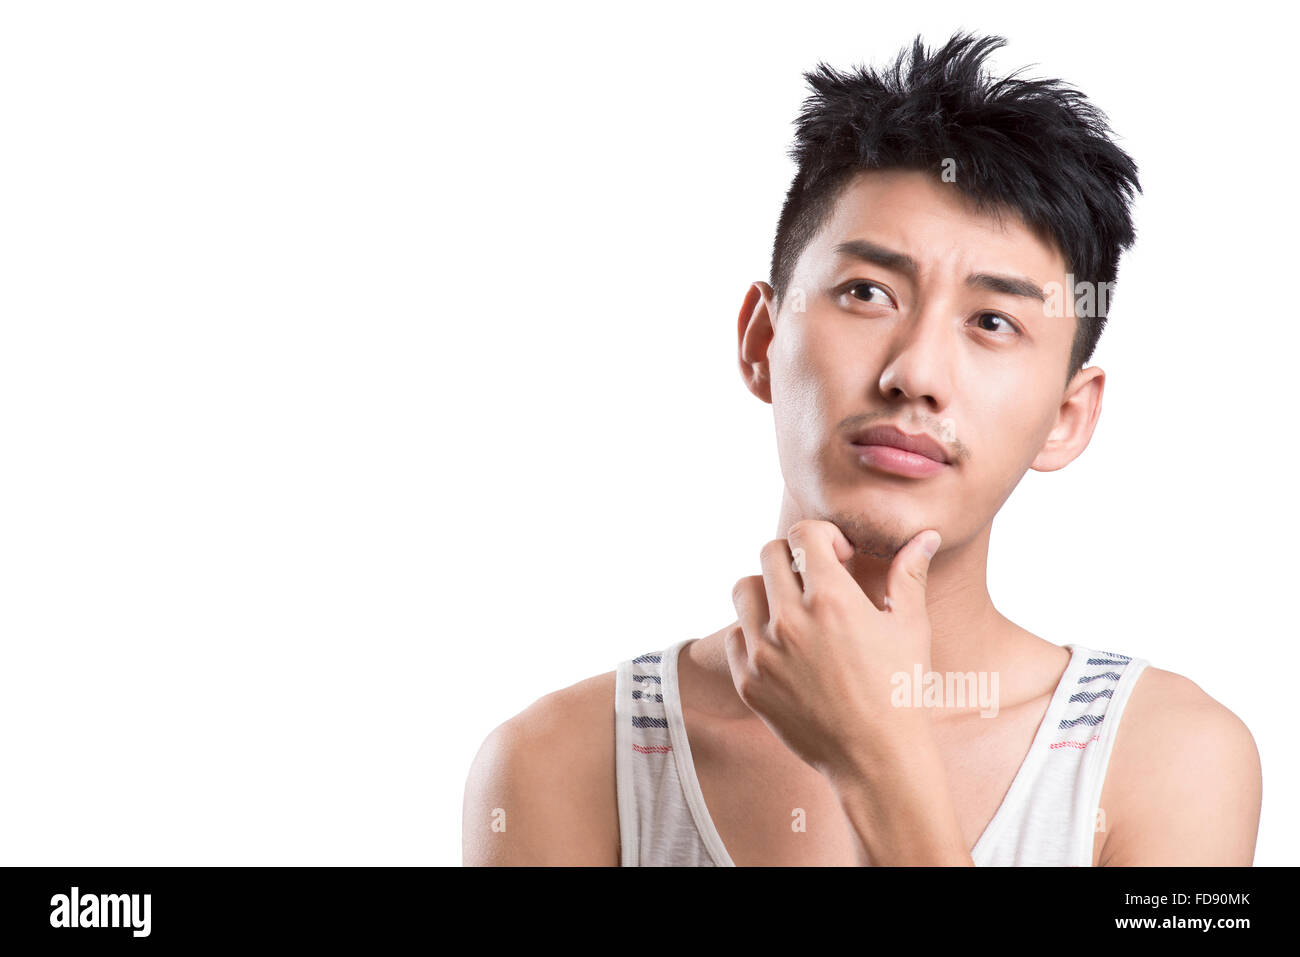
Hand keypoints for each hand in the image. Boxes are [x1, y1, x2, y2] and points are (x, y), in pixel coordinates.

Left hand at [725, 518, 941, 782]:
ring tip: (794, 610)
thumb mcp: (910, 628)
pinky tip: (783, 648)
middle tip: (814, 579)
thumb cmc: (900, 691)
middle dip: (794, 557)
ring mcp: (763, 653)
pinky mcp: (748, 682)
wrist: (876, 758)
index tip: (840, 559)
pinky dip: (754, 634)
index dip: (824, 538)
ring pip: (744, 589)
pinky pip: (735, 636)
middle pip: (769, 553)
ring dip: (768, 591)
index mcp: (831, 599)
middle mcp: (790, 620)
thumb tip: (924, 537)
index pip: (804, 534)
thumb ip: (909, 575)